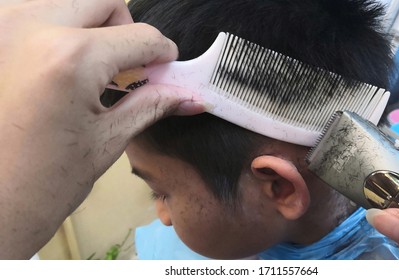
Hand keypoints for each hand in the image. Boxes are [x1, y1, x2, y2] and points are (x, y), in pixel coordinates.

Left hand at [0, 0, 203, 258]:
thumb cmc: (43, 185)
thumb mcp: (107, 140)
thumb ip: (152, 104)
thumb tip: (191, 96)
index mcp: (70, 57)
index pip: (140, 35)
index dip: (162, 53)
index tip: (165, 69)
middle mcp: (29, 26)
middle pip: (105, 2)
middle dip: (125, 31)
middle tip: (125, 69)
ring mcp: (1, 26)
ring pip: (68, 2)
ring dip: (90, 27)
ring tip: (90, 72)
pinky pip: (35, 15)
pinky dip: (58, 31)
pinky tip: (59, 70)